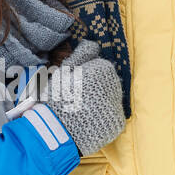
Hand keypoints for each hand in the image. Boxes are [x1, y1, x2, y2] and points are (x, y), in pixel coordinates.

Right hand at [39, 40, 126, 156]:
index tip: (74, 86)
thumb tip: (94, 44)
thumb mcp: (64, 71)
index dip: (86, 76)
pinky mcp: (118, 124)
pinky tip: (89, 123)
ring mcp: (118, 106)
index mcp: (103, 69)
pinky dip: (103, 120)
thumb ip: (82, 55)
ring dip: (100, 104)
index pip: (100, 68)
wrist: (55, 130)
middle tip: (78, 100)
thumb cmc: (56, 98)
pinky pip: (112, 118)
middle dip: (96, 89)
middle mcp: (115, 86)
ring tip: (82, 113)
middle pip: (108, 84)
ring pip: (111, 101)